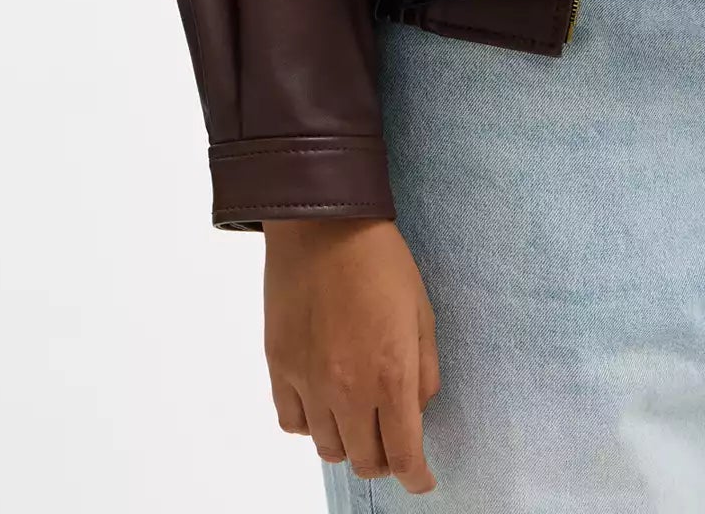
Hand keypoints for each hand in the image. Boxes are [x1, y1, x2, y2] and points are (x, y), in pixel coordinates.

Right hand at [261, 216, 439, 494]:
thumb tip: (417, 411)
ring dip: (348, 442)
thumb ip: (425, 372)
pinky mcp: (279, 368)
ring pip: (328, 448)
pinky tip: (323, 402)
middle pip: (365, 460)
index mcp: (391, 377)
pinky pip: (292, 423)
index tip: (421, 479)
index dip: (416, 477)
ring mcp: (309, 382)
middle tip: (392, 440)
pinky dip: (310, 424)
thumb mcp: (422, 313)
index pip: (403, 455)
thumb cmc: (380, 262)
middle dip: (385, 459)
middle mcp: (347, 390)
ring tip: (358, 416)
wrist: (324, 225)